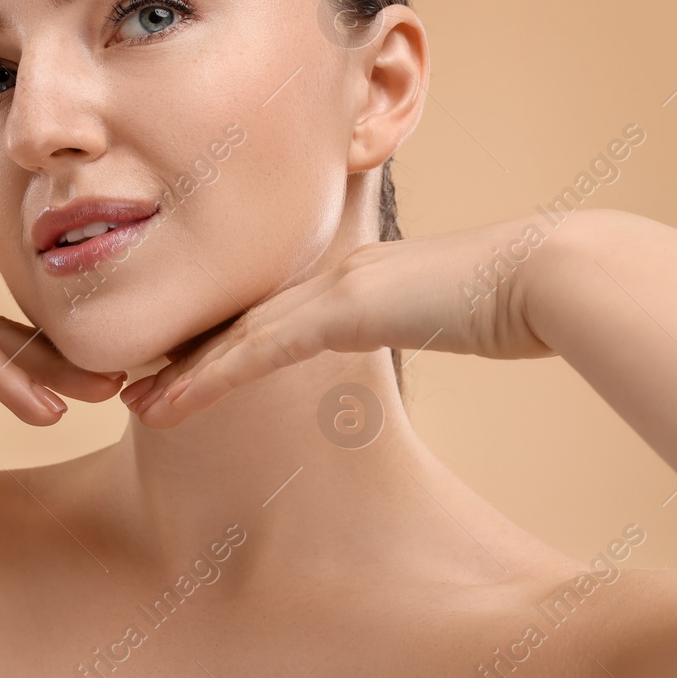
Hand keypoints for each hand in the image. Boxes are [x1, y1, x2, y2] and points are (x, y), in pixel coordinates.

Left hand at [121, 217, 562, 426]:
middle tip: (132, 382)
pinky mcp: (341, 309)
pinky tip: (166, 404)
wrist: (546, 274)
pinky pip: (256, 352)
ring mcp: (334, 286)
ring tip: (131, 401)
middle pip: (241, 319)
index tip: (181, 364)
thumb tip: (445, 320)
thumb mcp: (459, 310)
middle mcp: (334, 273)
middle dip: (184, 351)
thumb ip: (432, 312)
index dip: (222, 339)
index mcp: (358, 274)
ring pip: (235, 335)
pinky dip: (207, 379)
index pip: (274, 312)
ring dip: (180, 371)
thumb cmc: (517, 295)